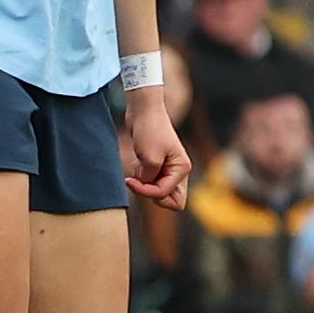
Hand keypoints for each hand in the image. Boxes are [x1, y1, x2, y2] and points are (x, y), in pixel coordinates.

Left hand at [120, 87, 191, 205]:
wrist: (143, 111)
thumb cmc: (149, 131)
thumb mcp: (149, 159)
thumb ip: (149, 180)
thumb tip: (146, 189)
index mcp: (182, 168)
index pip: (164, 194)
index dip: (146, 191)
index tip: (131, 180)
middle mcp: (179, 171)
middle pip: (172, 201)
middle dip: (152, 195)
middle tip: (140, 182)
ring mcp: (169, 170)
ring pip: (160, 193)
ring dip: (145, 186)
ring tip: (138, 167)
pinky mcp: (159, 167)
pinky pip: (152, 184)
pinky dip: (142, 179)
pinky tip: (138, 163)